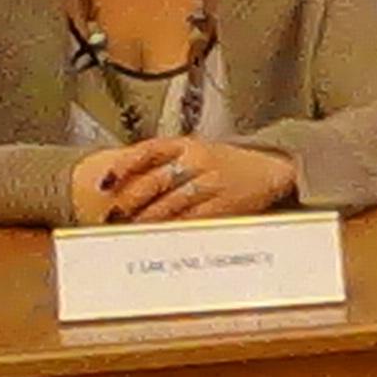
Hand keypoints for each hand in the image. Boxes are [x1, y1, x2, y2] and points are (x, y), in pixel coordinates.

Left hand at [83, 137, 298, 222]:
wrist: (271, 168)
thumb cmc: (228, 164)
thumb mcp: (196, 152)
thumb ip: (165, 163)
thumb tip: (124, 184)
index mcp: (187, 144)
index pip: (148, 151)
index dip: (123, 166)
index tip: (105, 182)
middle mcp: (199, 160)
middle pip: (155, 180)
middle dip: (130, 200)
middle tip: (113, 213)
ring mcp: (213, 182)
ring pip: (170, 202)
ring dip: (147, 217)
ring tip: (131, 227)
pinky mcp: (225, 203)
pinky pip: (192, 217)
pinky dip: (173, 226)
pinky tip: (160, 232)